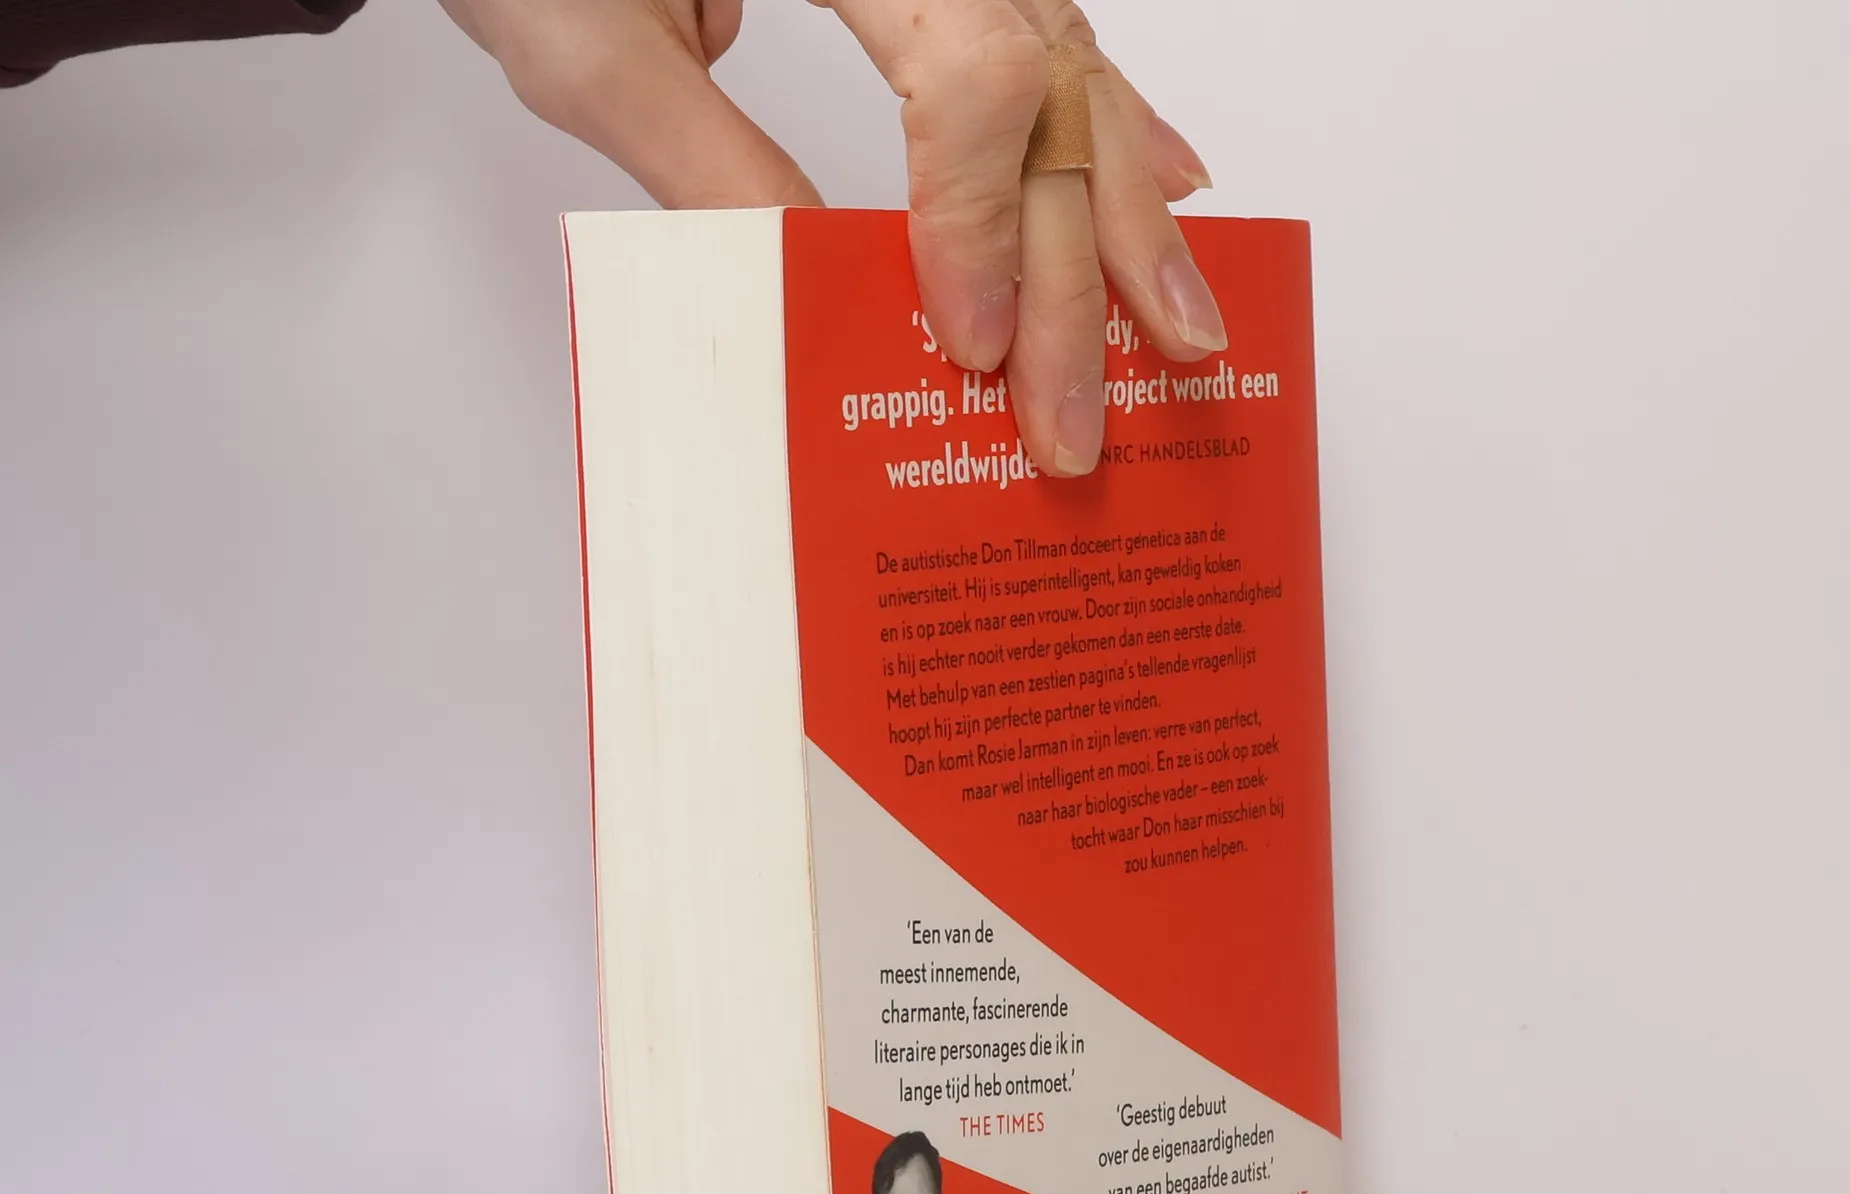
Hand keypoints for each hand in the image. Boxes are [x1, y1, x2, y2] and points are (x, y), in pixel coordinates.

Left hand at [441, 0, 1222, 476]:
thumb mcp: (592, 44)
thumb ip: (705, 157)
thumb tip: (815, 289)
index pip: (968, 76)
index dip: (982, 221)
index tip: (975, 346)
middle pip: (1047, 94)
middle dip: (1075, 271)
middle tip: (1072, 416)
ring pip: (1075, 72)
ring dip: (1128, 213)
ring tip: (1180, 329)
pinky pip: (1051, 44)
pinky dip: (1113, 127)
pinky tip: (1169, 184)